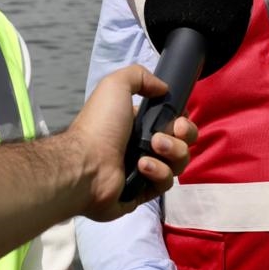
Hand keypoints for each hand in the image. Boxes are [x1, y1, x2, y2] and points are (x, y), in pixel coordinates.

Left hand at [66, 65, 197, 220]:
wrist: (85, 164)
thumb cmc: (100, 125)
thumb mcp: (115, 85)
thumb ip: (140, 76)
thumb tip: (163, 88)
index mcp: (138, 124)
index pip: (174, 122)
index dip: (182, 120)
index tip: (179, 119)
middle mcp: (143, 147)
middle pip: (183, 143)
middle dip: (183, 135)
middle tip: (171, 132)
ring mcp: (144, 172)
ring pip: (178, 163)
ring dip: (171, 152)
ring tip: (151, 149)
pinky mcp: (143, 193)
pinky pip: (164, 183)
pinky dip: (157, 173)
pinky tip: (141, 167)